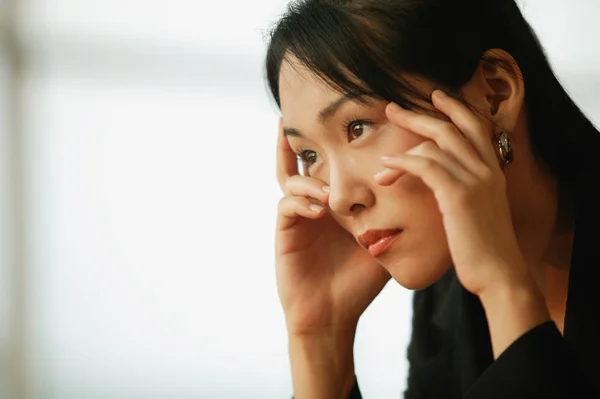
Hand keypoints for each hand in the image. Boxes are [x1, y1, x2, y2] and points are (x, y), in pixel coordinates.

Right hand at [275, 118, 389, 336]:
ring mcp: (297, 218)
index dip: (332, 147)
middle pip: (299, 165)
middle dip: (296, 143)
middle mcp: (312, 206)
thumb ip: (396, 220)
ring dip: (311, 180)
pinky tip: (320, 207)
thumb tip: (431, 198)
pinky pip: (287, 205)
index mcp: (332, 207)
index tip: (348, 125)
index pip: (329, 169)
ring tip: (330, 191)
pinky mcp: (285, 232)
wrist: (333, 315)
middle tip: (299, 119)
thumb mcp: (382, 245)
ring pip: (291, 180)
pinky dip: (302, 201)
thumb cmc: (358, 283)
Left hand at [374, 90, 532, 295]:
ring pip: (436, 142)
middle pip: (451, 126)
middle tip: (391, 108)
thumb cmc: (483, 249)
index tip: (434, 96)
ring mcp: (475, 179)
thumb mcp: (478, 213)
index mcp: (494, 170)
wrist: (499, 275)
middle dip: (418, 114)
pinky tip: (386, 169)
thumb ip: (465, 192)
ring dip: (403, 145)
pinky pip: (426, 166)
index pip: (475, 125)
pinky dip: (402, 163)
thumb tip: (442, 185)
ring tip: (380, 158)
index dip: (454, 107)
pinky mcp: (459, 195)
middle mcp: (488, 168)